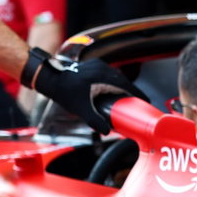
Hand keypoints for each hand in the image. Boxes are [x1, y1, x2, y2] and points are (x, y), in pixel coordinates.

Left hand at [23, 48, 143, 133]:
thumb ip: (95, 121)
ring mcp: (98, 65)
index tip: (146, 101)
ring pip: (117, 76)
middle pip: (124, 81)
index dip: (139, 94)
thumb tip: (106, 132)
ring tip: (126, 96)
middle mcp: (103, 69)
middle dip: (132, 92)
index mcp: (104, 78)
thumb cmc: (65, 92)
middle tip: (137, 102)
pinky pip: (109, 73)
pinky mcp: (93, 64)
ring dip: (123, 86)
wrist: (51, 78)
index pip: (128, 86)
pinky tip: (112, 88)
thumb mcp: (81, 109)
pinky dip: (114, 81)